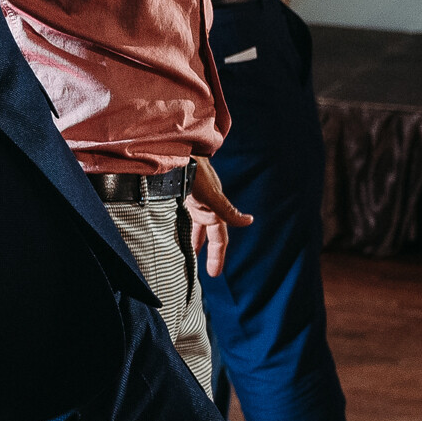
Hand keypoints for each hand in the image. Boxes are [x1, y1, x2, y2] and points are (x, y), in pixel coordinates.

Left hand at [183, 156, 252, 276]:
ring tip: (186, 251)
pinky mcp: (179, 190)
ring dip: (193, 236)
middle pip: (207, 230)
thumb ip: (226, 210)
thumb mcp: (210, 193)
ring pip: (194, 222)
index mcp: (213, 207)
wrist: (176, 147)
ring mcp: (192, 196)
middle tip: (202, 266)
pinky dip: (181, 222)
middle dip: (205, 248)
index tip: (215, 273)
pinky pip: (183, 212)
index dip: (218, 254)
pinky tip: (173, 225)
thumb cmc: (194, 169)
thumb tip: (248, 221)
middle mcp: (204, 203)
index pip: (219, 236)